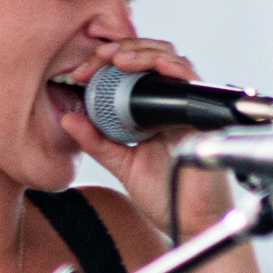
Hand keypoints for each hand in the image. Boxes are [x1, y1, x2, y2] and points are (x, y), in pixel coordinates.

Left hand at [59, 37, 239, 239]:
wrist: (190, 222)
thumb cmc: (164, 195)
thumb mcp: (121, 163)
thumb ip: (97, 141)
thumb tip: (68, 117)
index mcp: (153, 112)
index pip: (132, 73)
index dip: (106, 65)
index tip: (78, 73)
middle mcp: (173, 104)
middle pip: (151, 58)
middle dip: (121, 51)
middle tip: (94, 59)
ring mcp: (189, 106)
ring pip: (171, 60)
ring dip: (142, 52)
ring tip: (115, 58)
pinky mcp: (204, 114)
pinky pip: (192, 80)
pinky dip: (172, 67)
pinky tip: (152, 66)